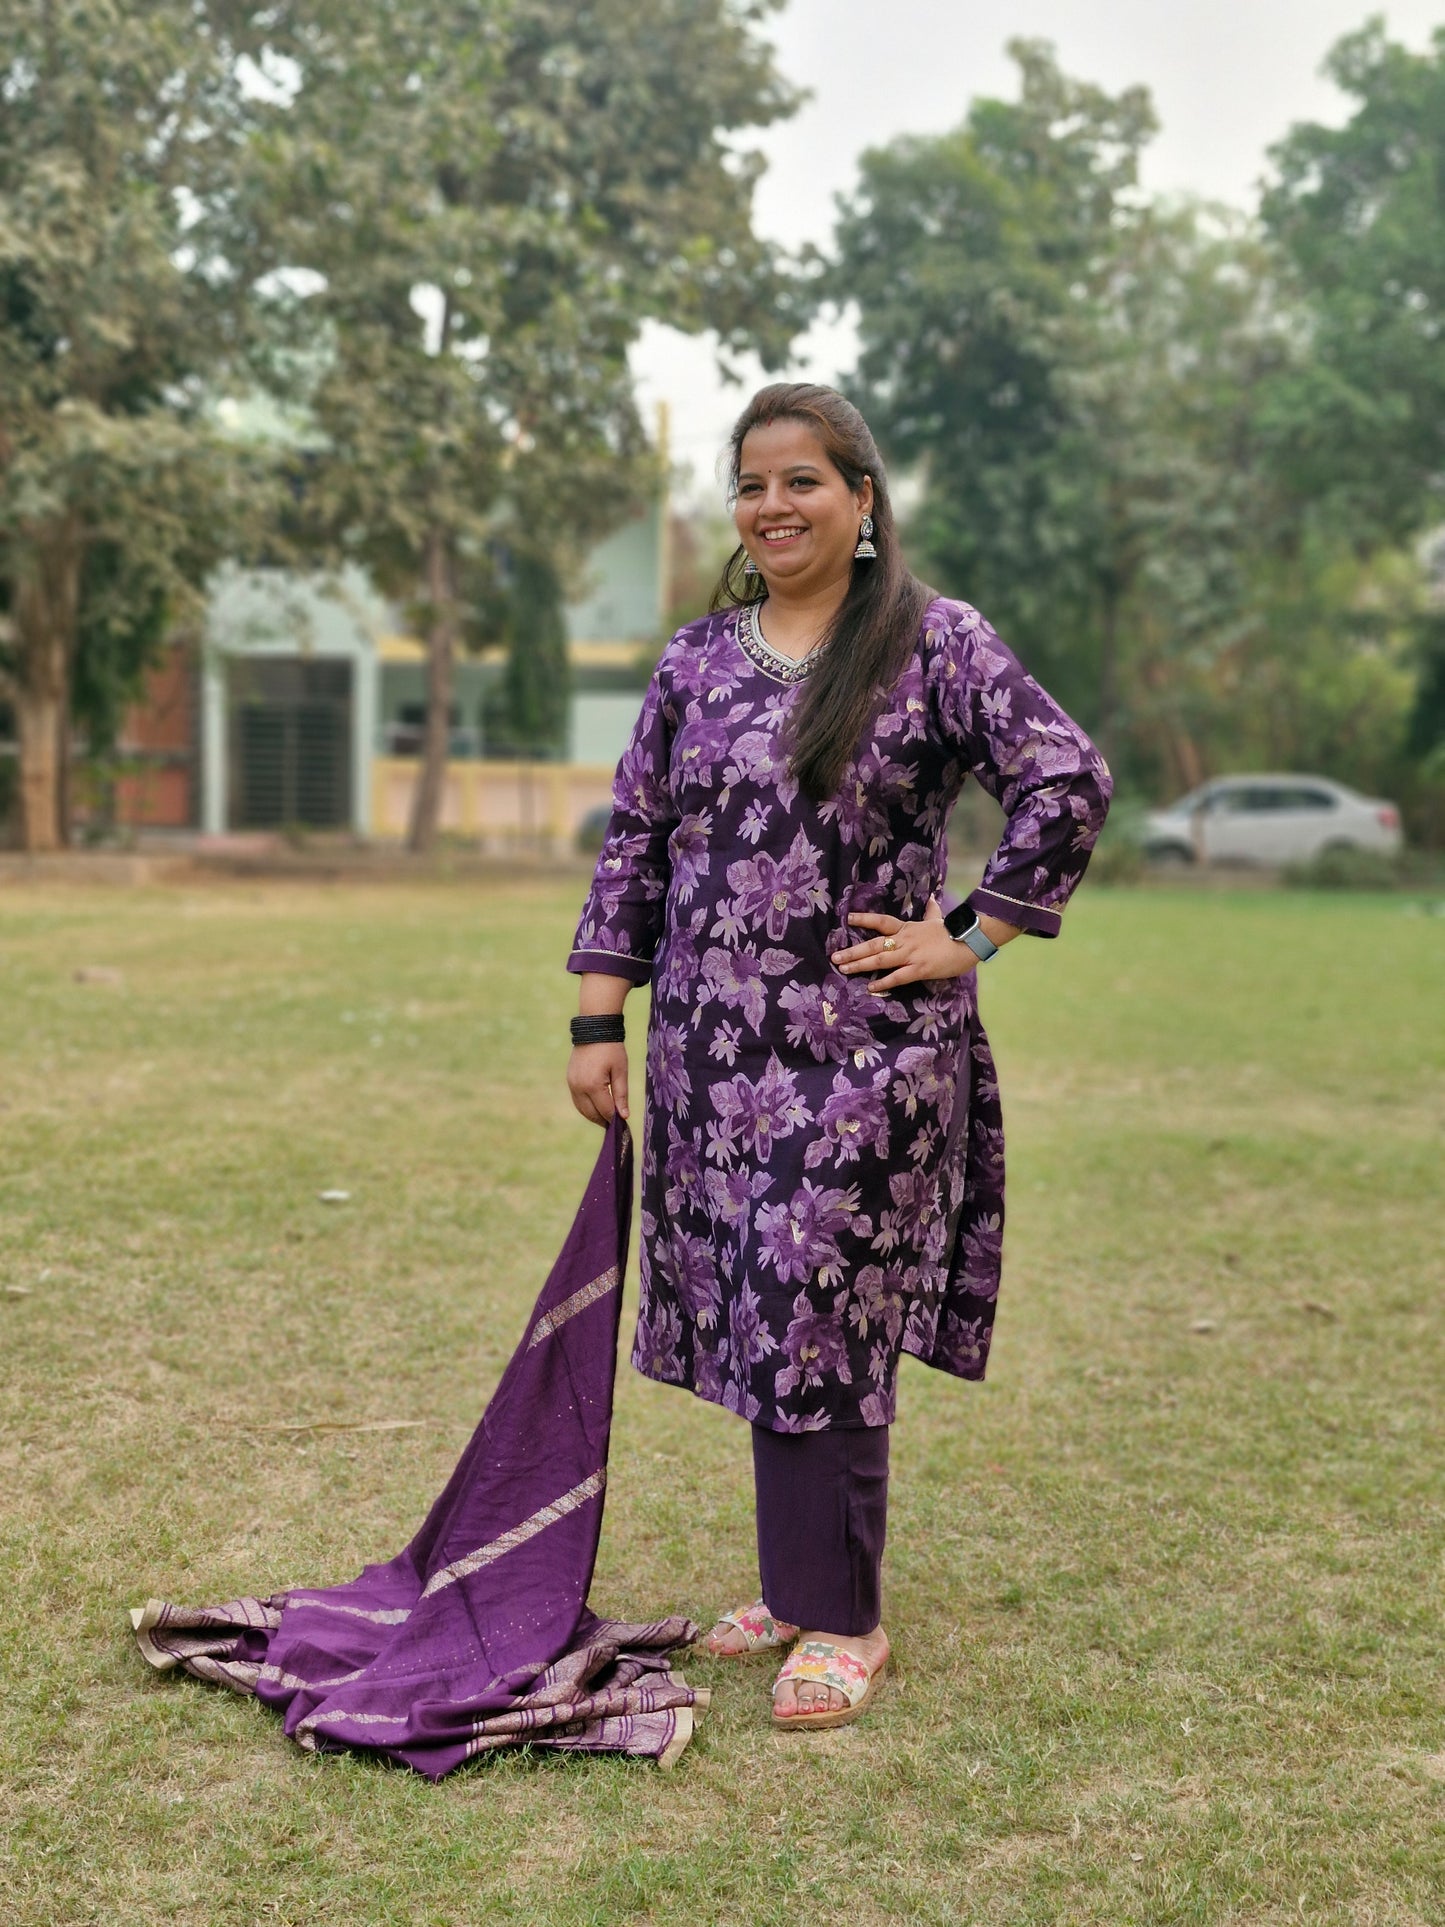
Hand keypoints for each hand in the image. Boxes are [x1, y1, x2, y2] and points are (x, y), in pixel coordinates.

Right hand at [567, 1042, 629, 1126]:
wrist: (594, 1030)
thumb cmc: (612, 1049)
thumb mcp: (621, 1071)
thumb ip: (621, 1095)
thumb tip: (624, 1116)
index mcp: (593, 1085)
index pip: (605, 1110)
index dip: (614, 1120)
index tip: (623, 1125)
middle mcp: (579, 1087)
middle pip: (591, 1113)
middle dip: (603, 1121)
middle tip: (615, 1126)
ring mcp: (572, 1084)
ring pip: (582, 1109)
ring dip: (594, 1116)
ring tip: (607, 1119)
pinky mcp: (570, 1080)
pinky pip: (577, 1100)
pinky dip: (586, 1107)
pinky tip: (596, 1107)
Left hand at [834, 897, 976, 992]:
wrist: (970, 941)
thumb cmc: (954, 932)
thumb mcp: (939, 919)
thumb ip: (932, 910)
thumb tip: (932, 896)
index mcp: (908, 928)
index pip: (882, 921)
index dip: (864, 919)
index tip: (848, 918)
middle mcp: (905, 940)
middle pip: (874, 944)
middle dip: (853, 951)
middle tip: (835, 957)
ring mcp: (911, 955)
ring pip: (881, 960)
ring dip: (860, 965)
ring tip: (844, 969)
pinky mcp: (920, 969)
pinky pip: (898, 977)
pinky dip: (883, 982)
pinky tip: (870, 987)